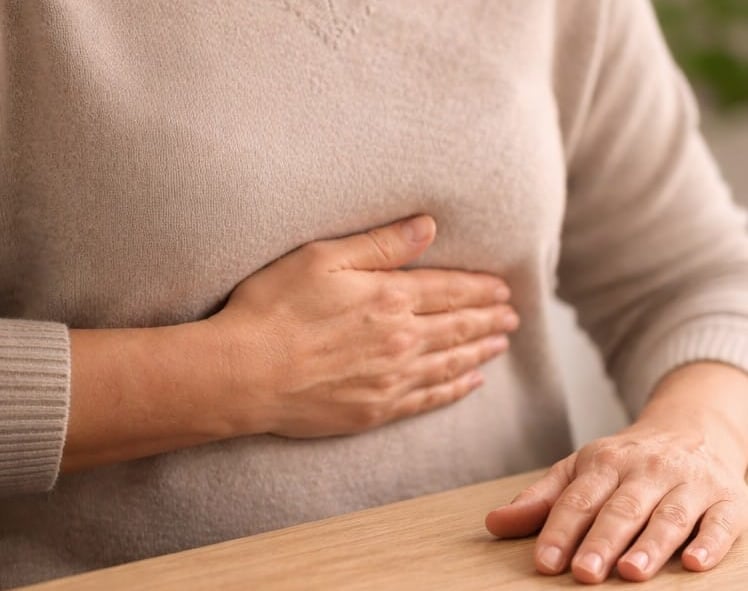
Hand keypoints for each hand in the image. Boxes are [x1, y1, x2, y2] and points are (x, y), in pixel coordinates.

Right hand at [207, 215, 518, 437]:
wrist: (244, 373)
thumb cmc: (274, 308)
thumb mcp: (323, 258)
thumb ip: (380, 245)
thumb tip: (428, 227)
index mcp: (390, 298)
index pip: (450, 291)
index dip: (479, 289)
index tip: (502, 289)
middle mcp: (401, 340)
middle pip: (458, 327)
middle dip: (489, 319)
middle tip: (513, 316)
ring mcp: (391, 379)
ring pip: (451, 363)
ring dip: (480, 352)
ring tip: (502, 344)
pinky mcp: (376, 410)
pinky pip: (429, 399)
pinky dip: (455, 390)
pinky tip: (472, 384)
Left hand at [485, 363, 747, 582]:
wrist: (692, 427)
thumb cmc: (626, 461)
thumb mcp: (580, 469)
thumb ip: (541, 499)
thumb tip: (493, 524)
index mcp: (605, 463)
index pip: (578, 499)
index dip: (559, 530)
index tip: (544, 563)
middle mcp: (646, 470)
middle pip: (621, 508)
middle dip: (601, 541)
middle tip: (584, 573)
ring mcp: (689, 483)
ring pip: (669, 516)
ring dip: (650, 545)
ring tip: (630, 573)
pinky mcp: (727, 499)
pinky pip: (721, 522)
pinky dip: (710, 542)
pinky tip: (696, 564)